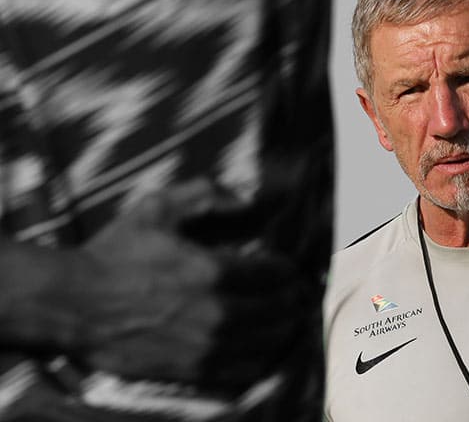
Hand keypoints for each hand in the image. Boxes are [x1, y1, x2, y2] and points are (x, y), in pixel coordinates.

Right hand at [77, 179, 298, 388]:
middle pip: (278, 310)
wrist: (72, 303)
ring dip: (284, 330)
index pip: (274, 274)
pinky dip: (261, 360)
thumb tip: (246, 199)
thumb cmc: (115, 252)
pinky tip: (265, 350)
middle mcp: (216, 312)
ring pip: (266, 342)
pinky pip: (242, 371)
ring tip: (290, 321)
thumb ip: (205, 195)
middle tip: (299, 295)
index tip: (291, 269)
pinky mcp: (190, 369)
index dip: (289, 271)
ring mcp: (205, 345)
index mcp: (213, 271)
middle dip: (294, 301)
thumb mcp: (157, 207)